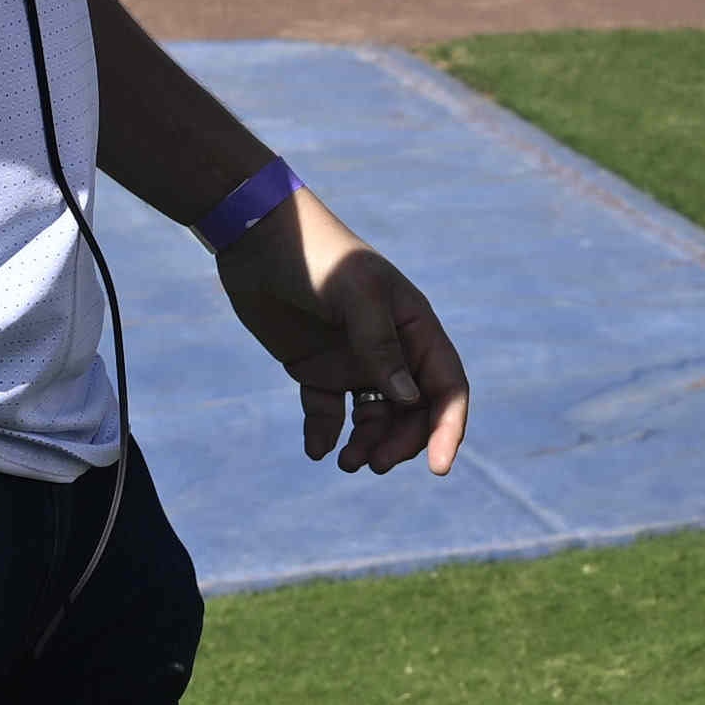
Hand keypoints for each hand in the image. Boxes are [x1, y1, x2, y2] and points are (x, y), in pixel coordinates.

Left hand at [217, 190, 468, 475]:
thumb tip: (408, 399)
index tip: (439, 467)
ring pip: (374, 420)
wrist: (257, 238)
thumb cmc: (316, 256)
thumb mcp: (356, 295)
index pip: (446, 387)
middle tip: (374, 463)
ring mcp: (353, 360)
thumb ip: (382, 347)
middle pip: (413, 412)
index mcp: (415, 327)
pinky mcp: (315, 368)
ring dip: (368, 446)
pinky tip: (317, 449)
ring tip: (345, 463)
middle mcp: (390, 349)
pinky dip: (325, 435)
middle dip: (402, 443)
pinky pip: (329, 413)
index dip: (448, 428)